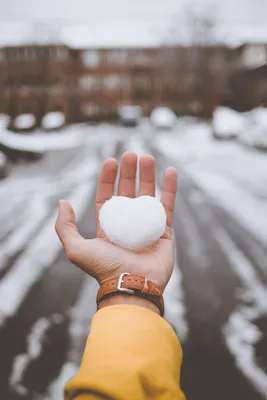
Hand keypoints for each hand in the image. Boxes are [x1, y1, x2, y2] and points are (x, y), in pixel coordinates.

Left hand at [55, 152, 177, 291]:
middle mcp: (127, 225)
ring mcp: (146, 227)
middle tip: (131, 154)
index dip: (107, 179)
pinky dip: (170, 188)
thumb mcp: (75, 249)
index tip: (111, 161)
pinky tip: (170, 170)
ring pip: (148, 195)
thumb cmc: (104, 268)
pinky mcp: (164, 232)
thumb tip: (63, 202)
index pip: (107, 197)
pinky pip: (168, 206)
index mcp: (107, 228)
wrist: (132, 286)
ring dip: (148, 175)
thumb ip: (65, 226)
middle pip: (128, 192)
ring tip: (147, 157)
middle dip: (129, 172)